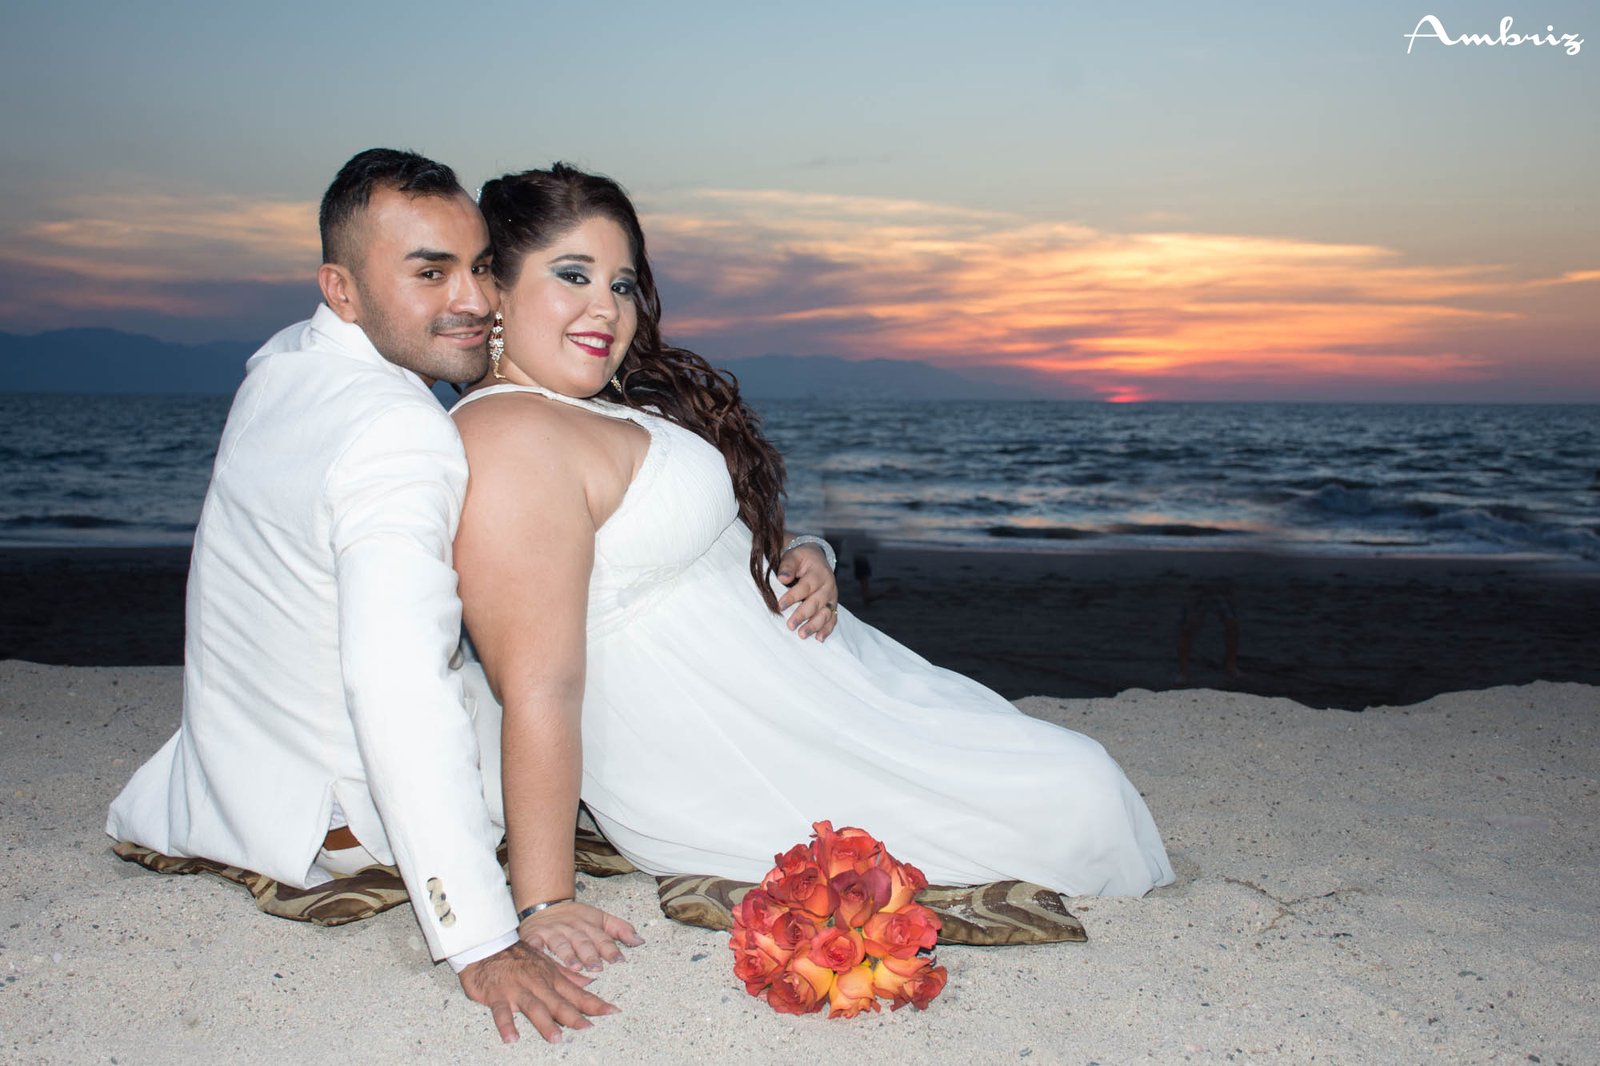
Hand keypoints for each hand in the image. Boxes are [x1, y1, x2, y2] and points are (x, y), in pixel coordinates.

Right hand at [458, 939, 617, 1044]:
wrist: (487, 945)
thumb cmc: (517, 957)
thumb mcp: (545, 964)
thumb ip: (566, 976)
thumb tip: (589, 984)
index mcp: (551, 977)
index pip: (577, 993)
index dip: (595, 1003)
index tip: (613, 1011)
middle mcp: (537, 983)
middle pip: (558, 1002)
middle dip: (574, 1016)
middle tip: (588, 1028)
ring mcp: (518, 988)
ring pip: (534, 1006)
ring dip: (545, 1022)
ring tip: (555, 1038)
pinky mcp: (498, 994)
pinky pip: (501, 1011)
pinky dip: (506, 1024)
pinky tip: (511, 1038)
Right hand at [519, 900, 644, 971]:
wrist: (545, 905)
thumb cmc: (575, 918)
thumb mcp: (600, 919)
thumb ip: (620, 929)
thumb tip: (640, 941)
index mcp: (588, 925)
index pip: (602, 938)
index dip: (610, 949)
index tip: (619, 960)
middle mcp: (571, 929)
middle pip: (582, 942)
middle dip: (590, 954)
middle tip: (597, 967)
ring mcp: (552, 932)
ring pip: (561, 945)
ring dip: (568, 956)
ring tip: (575, 967)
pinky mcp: (533, 937)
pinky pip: (535, 946)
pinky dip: (538, 953)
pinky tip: (542, 961)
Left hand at [777, 543, 839, 640]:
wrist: (817, 559)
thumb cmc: (802, 559)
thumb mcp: (793, 556)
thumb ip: (788, 566)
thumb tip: (782, 578)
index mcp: (818, 573)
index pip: (805, 587)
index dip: (793, 597)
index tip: (780, 606)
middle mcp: (827, 586)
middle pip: (815, 603)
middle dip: (803, 615)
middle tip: (790, 626)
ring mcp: (832, 597)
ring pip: (825, 613)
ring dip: (814, 625)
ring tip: (802, 634)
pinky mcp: (833, 606)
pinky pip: (832, 619)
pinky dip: (827, 630)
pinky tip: (819, 638)